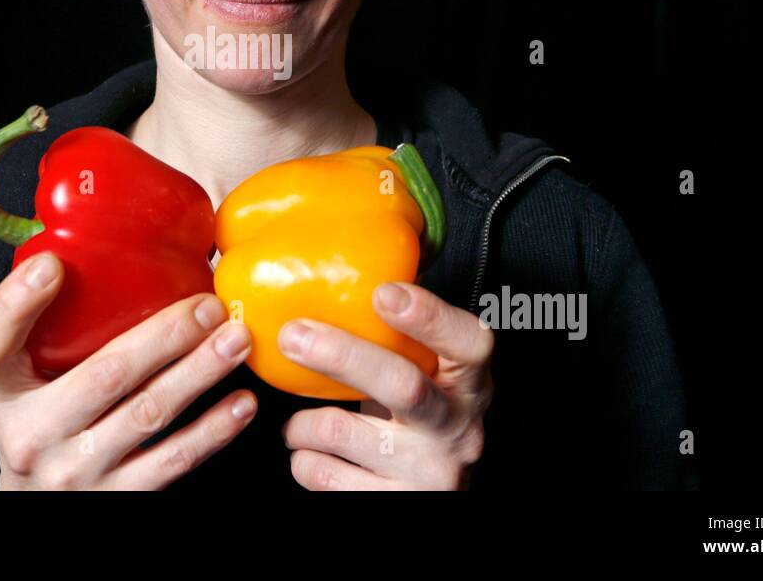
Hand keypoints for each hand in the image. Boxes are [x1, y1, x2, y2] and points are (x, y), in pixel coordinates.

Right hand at [0, 250, 256, 489]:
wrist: (39, 508)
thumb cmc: (41, 428)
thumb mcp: (22, 384)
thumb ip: (47, 333)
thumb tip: (105, 255)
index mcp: (4, 392)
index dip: (17, 303)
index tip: (51, 264)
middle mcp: (34, 433)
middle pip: (104, 374)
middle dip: (166, 335)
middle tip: (208, 305)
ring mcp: (76, 469)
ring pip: (149, 412)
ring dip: (201, 372)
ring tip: (235, 341)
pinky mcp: (116, 498)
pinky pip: (173, 460)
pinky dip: (213, 429)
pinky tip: (239, 402)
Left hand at [278, 282, 492, 489]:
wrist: (431, 490)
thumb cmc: (419, 417)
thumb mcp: (430, 373)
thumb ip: (404, 332)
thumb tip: (340, 258)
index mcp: (469, 382)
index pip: (469, 343)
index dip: (429, 316)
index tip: (383, 292)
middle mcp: (458, 427)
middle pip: (402, 385)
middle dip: (341, 355)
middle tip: (293, 333)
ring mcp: (429, 471)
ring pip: (345, 431)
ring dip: (303, 421)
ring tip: (295, 419)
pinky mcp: (395, 503)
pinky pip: (325, 475)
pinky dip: (304, 458)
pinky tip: (311, 451)